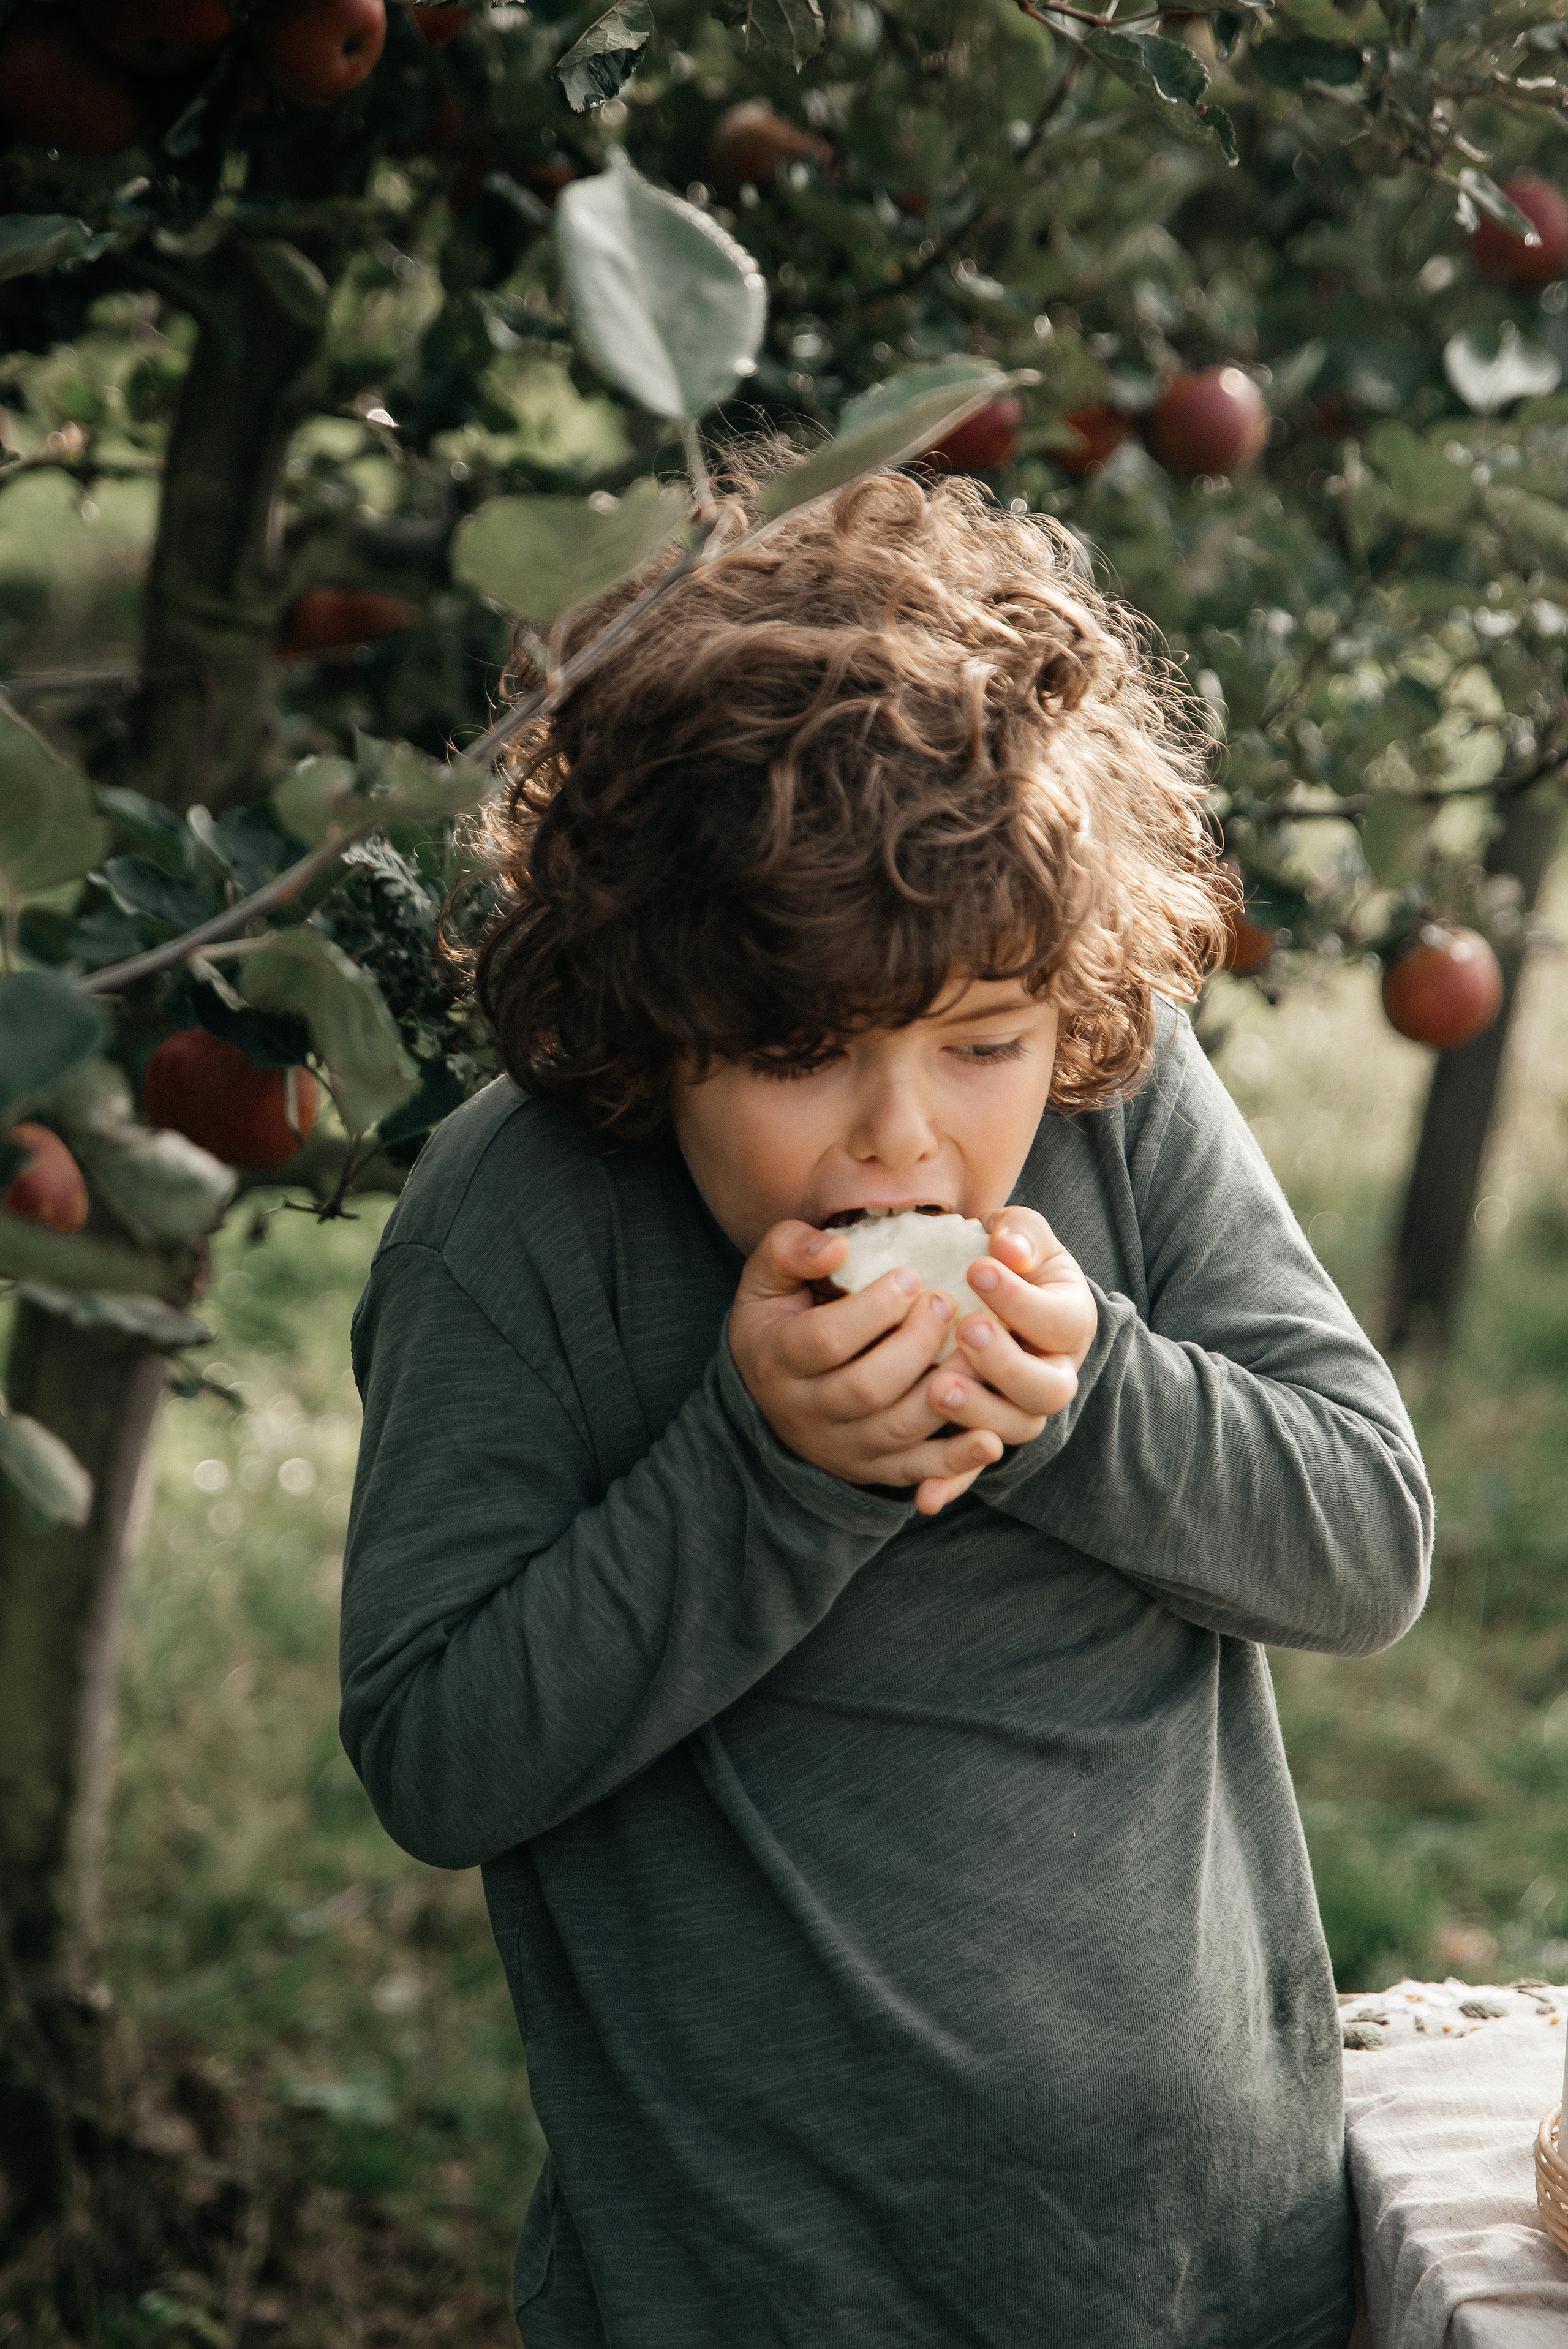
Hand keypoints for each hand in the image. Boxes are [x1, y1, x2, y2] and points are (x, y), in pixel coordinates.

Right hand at [729, 1221, 1003, 1515]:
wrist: (768, 1394)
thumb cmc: (780, 1320)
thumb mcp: (766, 1279)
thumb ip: (790, 1251)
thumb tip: (836, 1247)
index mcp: (778, 1360)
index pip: (825, 1340)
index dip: (872, 1309)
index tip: (910, 1276)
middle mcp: (806, 1412)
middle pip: (867, 1388)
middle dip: (915, 1345)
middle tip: (946, 1304)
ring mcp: (841, 1448)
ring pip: (898, 1430)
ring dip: (946, 1394)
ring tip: (979, 1353)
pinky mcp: (874, 1470)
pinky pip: (917, 1470)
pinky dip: (956, 1460)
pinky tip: (990, 1438)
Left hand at [920, 1210, 1097, 1506]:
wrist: (996, 1301)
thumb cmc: (1009, 1262)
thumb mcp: (1022, 1237)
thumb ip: (1020, 1234)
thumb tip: (1010, 1248)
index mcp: (1069, 1323)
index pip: (1057, 1321)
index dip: (1021, 1300)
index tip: (978, 1268)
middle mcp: (1055, 1374)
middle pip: (1046, 1389)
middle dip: (1006, 1363)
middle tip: (966, 1329)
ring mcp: (1021, 1411)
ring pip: (1014, 1429)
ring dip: (979, 1414)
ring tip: (939, 1386)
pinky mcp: (985, 1438)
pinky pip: (973, 1470)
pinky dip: (952, 1483)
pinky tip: (925, 1497)